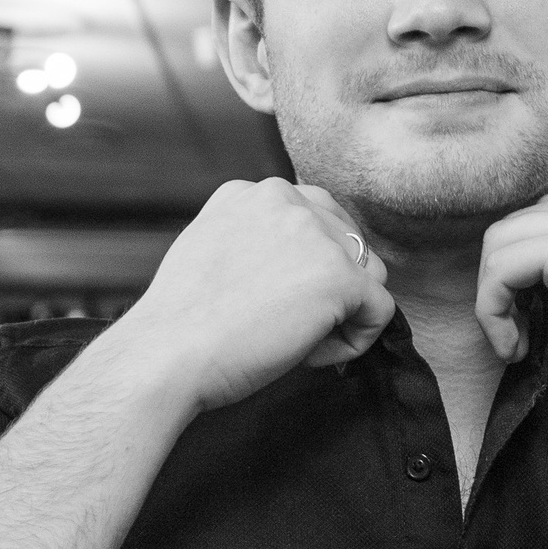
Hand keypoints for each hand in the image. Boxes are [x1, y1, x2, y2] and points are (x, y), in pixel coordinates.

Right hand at [120, 179, 393, 415]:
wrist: (167, 353)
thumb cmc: (182, 324)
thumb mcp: (214, 253)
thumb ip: (259, 242)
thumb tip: (302, 268)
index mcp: (254, 192)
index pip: (316, 223)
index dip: (304, 272)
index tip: (271, 304)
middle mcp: (287, 198)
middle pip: (348, 246)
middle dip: (327, 292)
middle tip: (281, 327)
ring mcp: (317, 234)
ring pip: (369, 278)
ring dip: (341, 315)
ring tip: (293, 340)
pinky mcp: (340, 276)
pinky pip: (380, 312)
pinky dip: (354, 343)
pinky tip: (308, 355)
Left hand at [475, 183, 547, 409]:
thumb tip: (537, 298)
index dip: (528, 273)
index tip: (531, 324)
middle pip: (520, 225)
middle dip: (504, 283)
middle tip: (516, 337)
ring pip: (502, 241)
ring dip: (494, 298)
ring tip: (514, 346)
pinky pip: (502, 266)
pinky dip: (493, 309)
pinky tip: (515, 346)